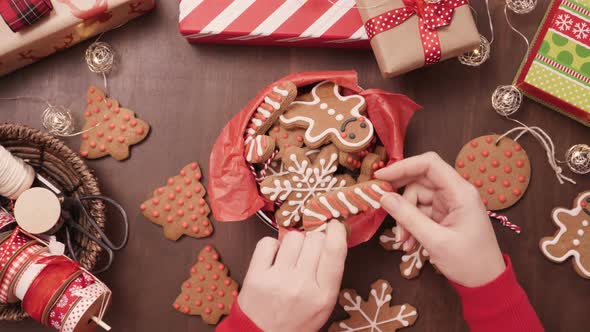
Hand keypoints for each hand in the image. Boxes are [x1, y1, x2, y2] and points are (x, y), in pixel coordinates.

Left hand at [238, 221, 346, 331]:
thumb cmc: (296, 319)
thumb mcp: (323, 304)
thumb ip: (329, 274)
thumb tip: (331, 236)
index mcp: (324, 295)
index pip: (335, 252)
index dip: (336, 231)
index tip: (334, 224)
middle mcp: (302, 286)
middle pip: (314, 239)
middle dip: (313, 239)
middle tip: (307, 250)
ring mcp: (278, 280)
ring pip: (292, 237)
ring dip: (293, 242)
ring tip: (289, 257)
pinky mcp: (256, 276)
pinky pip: (268, 242)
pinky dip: (272, 246)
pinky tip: (273, 259)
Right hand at [375, 152, 505, 287]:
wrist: (485, 284)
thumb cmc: (469, 261)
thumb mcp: (436, 240)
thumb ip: (409, 217)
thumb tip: (383, 197)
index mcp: (460, 192)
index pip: (429, 164)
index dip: (403, 166)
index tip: (380, 176)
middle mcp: (454, 193)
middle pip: (419, 181)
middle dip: (400, 197)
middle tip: (382, 206)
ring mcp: (448, 204)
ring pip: (416, 198)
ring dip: (404, 218)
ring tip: (403, 240)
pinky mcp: (442, 216)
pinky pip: (419, 212)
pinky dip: (410, 226)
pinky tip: (408, 243)